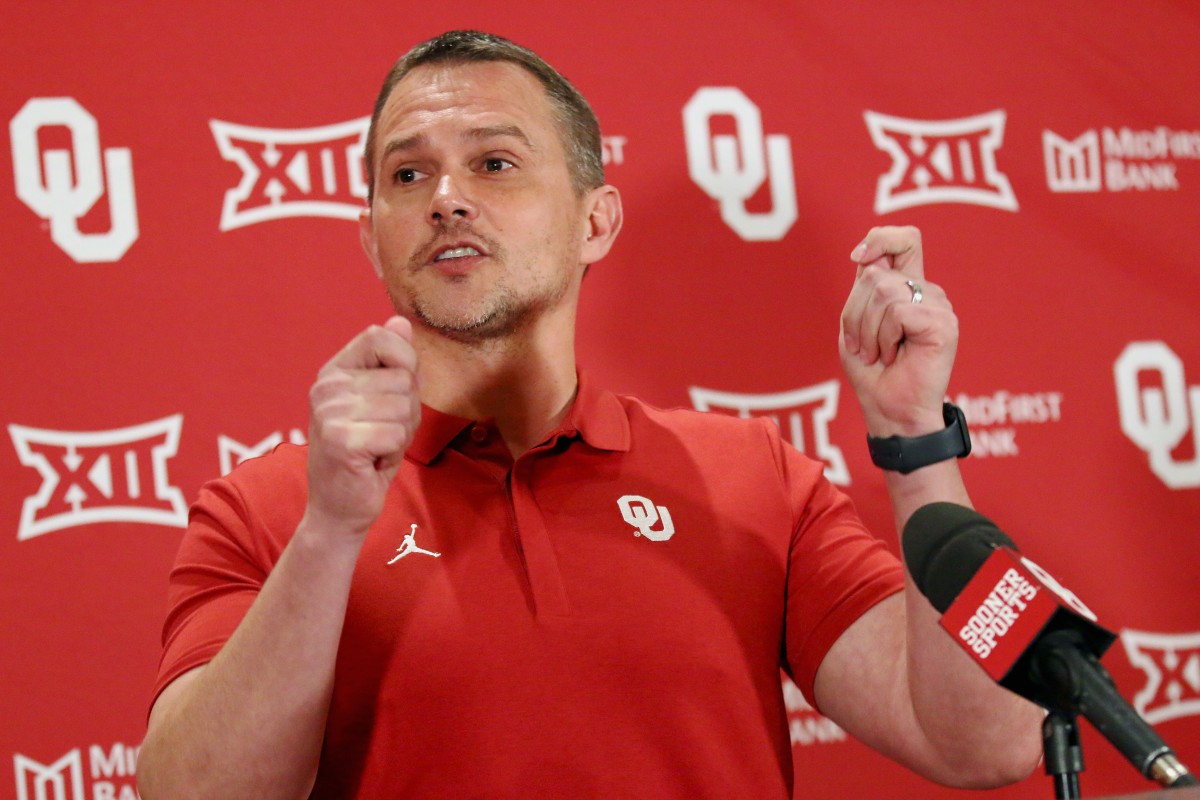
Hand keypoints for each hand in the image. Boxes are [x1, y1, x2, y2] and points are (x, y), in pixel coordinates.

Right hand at [305, 316, 420, 535]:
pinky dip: (394, 453)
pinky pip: (397, 434)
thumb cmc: (367, 453)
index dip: (405, 361)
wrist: (339, 508)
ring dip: (402, 433)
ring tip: (377, 447)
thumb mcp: (382, 402)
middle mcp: (327, 387)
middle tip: (382, 434)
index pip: (381, 336)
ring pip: (404, 406)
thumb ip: (391, 363)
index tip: (396, 393)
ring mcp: (330, 412)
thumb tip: (401, 321)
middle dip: (407, 411)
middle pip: (402, 377)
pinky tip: (372, 462)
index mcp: (334, 371)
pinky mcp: (341, 440)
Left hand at [839, 226, 957, 436]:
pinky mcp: (944, 323)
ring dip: (867, 329)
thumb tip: (868, 258)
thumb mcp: (856, 323)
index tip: (859, 257)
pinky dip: (883, 337)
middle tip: (863, 345)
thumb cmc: (872, 370)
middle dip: (855, 312)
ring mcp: (938, 306)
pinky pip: (898, 312)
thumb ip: (864, 288)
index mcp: (907, 287)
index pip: (905, 240)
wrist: (889, 409)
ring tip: (878, 353)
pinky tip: (893, 356)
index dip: (880, 238)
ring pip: (884, 291)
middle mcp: (926, 291)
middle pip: (877, 273)